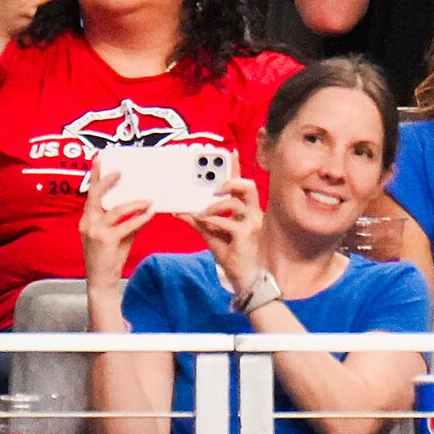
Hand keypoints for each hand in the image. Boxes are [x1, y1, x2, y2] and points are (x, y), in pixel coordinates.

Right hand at [78, 165, 155, 290]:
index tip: (99, 160)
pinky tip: (149, 214)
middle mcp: (88, 222)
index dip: (94, 176)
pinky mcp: (106, 240)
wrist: (101, 281)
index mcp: (87, 220)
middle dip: (108, 181)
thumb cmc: (108, 259)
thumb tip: (145, 211)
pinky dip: (140, 219)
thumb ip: (129, 223)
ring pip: (116, 210)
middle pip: (96, 195)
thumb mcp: (118, 238)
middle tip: (121, 172)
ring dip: (135, 204)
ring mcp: (95, 231)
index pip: (90, 194)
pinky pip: (126, 225)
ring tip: (148, 200)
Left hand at [191, 174, 264, 297]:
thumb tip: (180, 211)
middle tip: (212, 186)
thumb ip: (198, 223)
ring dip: (215, 205)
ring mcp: (252, 225)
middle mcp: (252, 215)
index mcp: (246, 211)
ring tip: (201, 212)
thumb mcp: (212, 237)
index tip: (229, 152)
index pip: (242, 186)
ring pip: (237, 203)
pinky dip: (214, 221)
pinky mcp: (247, 238)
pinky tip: (204, 222)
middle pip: (248, 187)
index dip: (237, 168)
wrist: (246, 281)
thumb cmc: (233, 257)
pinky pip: (230, 224)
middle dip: (230, 180)